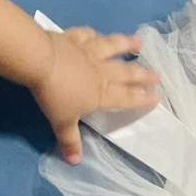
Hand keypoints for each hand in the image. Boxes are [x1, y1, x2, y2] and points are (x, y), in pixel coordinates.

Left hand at [31, 27, 158, 163]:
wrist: (38, 60)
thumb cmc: (54, 94)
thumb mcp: (62, 122)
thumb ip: (70, 140)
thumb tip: (74, 162)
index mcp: (101, 93)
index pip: (126, 98)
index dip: (142, 99)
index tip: (157, 97)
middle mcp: (100, 72)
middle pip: (126, 73)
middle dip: (143, 75)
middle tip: (157, 74)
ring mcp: (88, 52)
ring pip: (112, 47)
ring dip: (127, 45)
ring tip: (139, 43)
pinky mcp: (74, 37)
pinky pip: (87, 35)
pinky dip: (95, 34)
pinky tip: (98, 34)